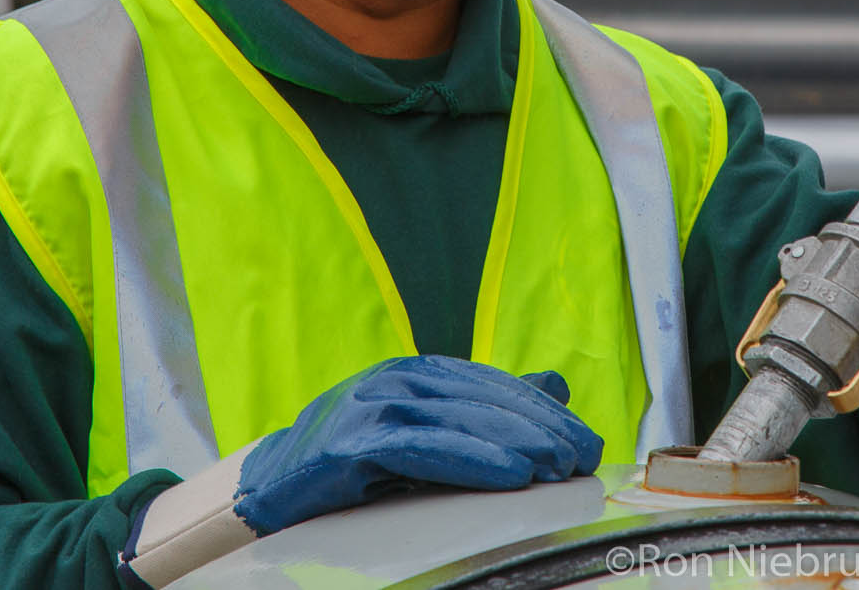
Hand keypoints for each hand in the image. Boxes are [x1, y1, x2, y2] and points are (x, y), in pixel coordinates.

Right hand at [232, 355, 602, 535]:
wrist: (271, 484)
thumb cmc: (353, 461)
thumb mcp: (428, 432)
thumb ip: (486, 409)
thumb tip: (554, 386)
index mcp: (418, 374)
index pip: (493, 387)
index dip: (543, 413)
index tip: (587, 441)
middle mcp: (396, 379)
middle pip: (481, 399)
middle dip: (538, 429)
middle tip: (583, 456)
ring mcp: (370, 405)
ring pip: (456, 420)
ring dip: (512, 443)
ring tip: (555, 466)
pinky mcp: (350, 441)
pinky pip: (419, 448)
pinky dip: (467, 458)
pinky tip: (506, 473)